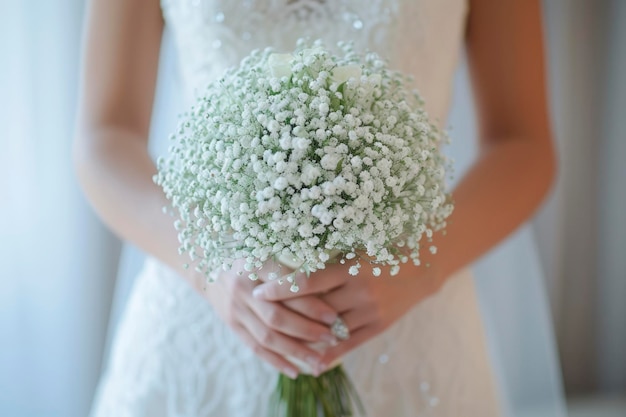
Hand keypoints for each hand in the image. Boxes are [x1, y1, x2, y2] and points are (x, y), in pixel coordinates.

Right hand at [198, 259, 339, 377]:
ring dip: (295, 351)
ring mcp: (235, 309)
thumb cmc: (252, 255)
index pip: (286, 288)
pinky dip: (276, 361)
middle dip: (308, 330)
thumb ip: (292, 266)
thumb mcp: (269, 250)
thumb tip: (330, 287)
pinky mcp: (232, 324)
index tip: (333, 315)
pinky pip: (256, 347)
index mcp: (255, 264)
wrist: (210, 265)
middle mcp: (242, 288)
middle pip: (277, 316)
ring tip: (320, 361)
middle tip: (333, 338)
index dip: (311, 304)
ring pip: (268, 336)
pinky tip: (296, 371)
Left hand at [252, 260, 442, 372]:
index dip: (281, 287)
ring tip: (277, 340)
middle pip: (314, 308)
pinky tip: (312, 363)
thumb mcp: (357, 248)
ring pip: (329, 329)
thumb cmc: (383, 251)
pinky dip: (330, 355)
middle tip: (260, 315)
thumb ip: (329, 258)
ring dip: (303, 336)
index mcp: (351, 268)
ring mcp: (369, 312)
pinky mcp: (378, 327)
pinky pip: (350, 344)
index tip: (259, 291)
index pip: (308, 281)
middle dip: (286, 312)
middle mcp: (359, 291)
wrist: (423, 269)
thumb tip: (291, 261)